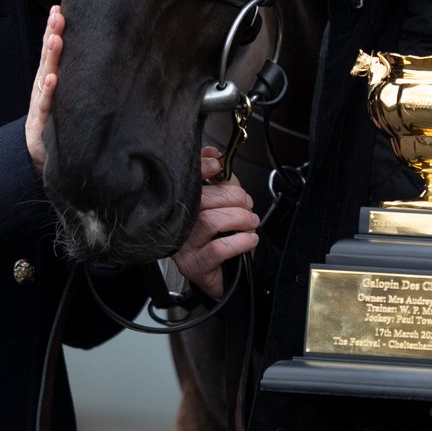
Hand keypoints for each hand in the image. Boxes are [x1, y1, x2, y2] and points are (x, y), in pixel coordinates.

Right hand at [26, 6, 62, 177]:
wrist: (38, 160)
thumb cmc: (59, 124)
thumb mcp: (70, 99)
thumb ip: (77, 80)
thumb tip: (105, 57)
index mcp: (51, 80)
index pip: (53, 51)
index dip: (54, 30)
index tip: (59, 7)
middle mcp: (45, 87)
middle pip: (48, 57)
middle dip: (52, 34)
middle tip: (57, 14)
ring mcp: (42, 104)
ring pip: (46, 76)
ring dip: (50, 57)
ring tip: (55, 38)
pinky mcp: (42, 123)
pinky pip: (47, 105)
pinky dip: (50, 91)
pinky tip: (53, 78)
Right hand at [171, 147, 259, 298]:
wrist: (225, 277)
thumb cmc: (222, 236)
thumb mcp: (223, 203)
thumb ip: (220, 178)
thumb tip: (213, 153)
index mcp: (184, 203)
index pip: (188, 180)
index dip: (201, 168)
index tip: (217, 165)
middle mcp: (179, 223)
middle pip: (203, 200)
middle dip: (234, 198)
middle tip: (248, 205)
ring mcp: (184, 246)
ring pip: (210, 222)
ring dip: (240, 218)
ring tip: (251, 222)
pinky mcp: (195, 266)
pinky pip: (217, 249)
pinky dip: (240, 241)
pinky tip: (250, 240)